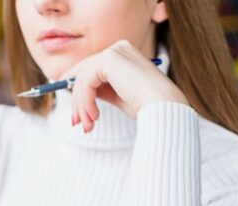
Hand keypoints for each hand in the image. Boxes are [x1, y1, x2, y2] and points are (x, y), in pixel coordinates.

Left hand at [60, 40, 188, 133]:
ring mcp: (114, 51)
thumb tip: (80, 93)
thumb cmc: (145, 104)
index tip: (74, 110)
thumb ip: (102, 89)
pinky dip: (86, 101)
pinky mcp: (109, 58)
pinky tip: (94, 116)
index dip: (78, 89)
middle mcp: (118, 48)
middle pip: (85, 73)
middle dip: (78, 101)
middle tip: (76, 122)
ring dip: (82, 106)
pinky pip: (86, 82)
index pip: (91, 68)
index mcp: (123, 54)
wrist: (162, 105)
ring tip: (88, 125)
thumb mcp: (118, 95)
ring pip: (83, 80)